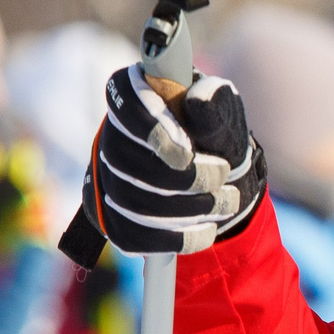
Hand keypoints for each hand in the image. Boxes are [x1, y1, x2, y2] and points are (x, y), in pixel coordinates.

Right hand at [79, 63, 266, 256]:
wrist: (217, 176)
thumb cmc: (216, 134)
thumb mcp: (224, 114)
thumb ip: (214, 105)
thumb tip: (199, 98)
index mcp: (134, 95)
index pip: (124, 109)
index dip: (151, 133)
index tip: (187, 154)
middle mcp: (111, 136)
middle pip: (126, 162)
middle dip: (183, 177)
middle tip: (222, 177)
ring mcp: (107, 179)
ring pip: (132, 202)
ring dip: (187, 208)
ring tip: (226, 203)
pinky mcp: (113, 217)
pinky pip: (134, 235)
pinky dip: (176, 237)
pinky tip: (207, 231)